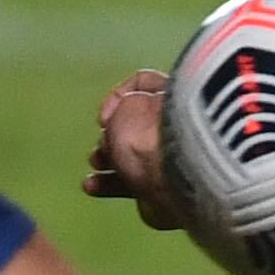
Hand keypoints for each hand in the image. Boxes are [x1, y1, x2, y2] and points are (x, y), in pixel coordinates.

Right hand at [81, 69, 183, 229]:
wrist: (176, 184)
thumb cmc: (153, 136)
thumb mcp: (125, 108)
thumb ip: (120, 111)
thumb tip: (121, 126)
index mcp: (179, 95)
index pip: (143, 84)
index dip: (117, 97)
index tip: (105, 117)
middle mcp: (180, 125)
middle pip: (137, 123)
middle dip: (111, 132)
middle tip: (102, 142)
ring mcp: (175, 161)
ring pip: (134, 155)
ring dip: (107, 158)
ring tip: (95, 163)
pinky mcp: (168, 190)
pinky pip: (134, 181)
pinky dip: (113, 182)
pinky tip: (93, 186)